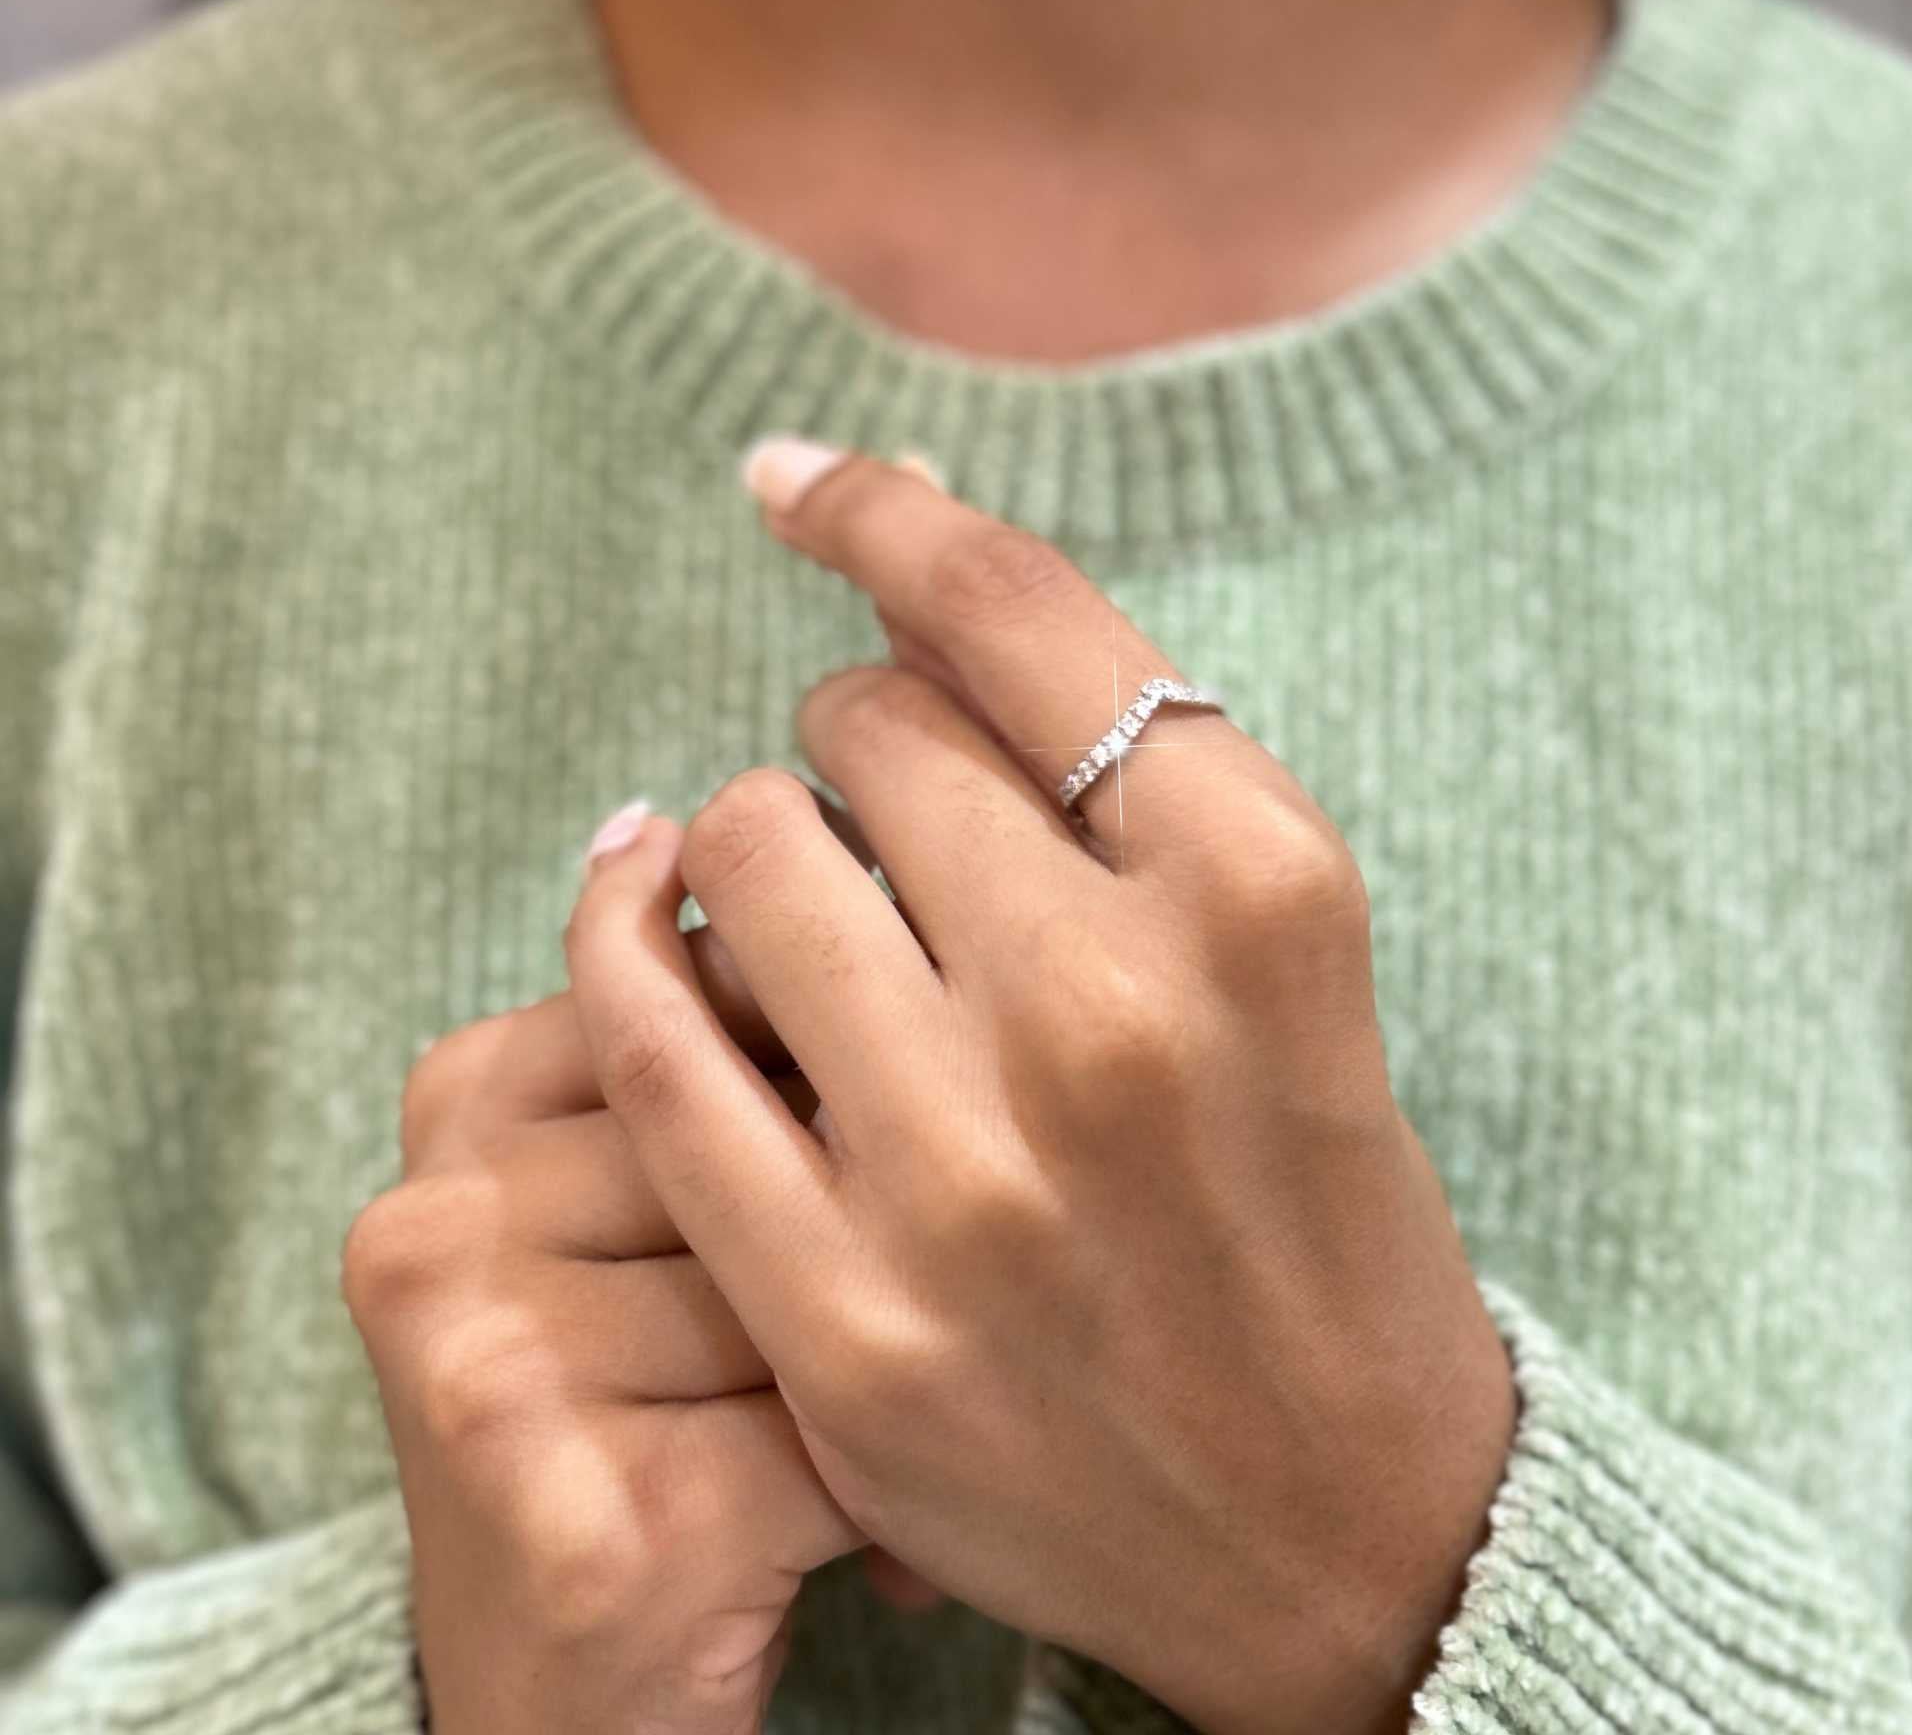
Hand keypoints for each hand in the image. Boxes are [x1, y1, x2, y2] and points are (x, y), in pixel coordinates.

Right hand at [342, 989, 867, 1734]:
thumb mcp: (645, 1193)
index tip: (844, 1158)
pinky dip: (898, 1479)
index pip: (714, 985)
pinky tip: (875, 1524)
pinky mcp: (594, 1531)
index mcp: (458, 1099)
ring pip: (821, 1277)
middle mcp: (438, 1228)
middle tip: (880, 1296)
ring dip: (891, 1353)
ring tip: (861, 1419)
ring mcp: (496, 1380)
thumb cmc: (644, 1403)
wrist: (562, 1698)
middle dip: (867, 1219)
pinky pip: (843, 1429)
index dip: (828, 1071)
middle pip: (774, 1130)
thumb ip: (701, 1036)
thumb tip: (739, 838)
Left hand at [562, 445, 1518, 1734]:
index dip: (883, 516)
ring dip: (752, 840)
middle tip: (886, 806)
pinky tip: (643, 919)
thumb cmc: (1307, 1186)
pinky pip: (652, 1045)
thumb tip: (890, 523)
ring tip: (807, 902)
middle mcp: (1117, 1009)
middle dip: (856, 732)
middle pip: (868, 725)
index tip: (796, 478)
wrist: (1342, 1525)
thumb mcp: (1274, 939)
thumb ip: (1098, 743)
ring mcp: (967, 1174)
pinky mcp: (844, 1313)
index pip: (1014, 615)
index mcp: (1260, 888)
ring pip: (742, 851)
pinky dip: (628, 948)